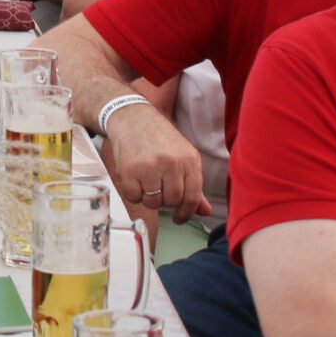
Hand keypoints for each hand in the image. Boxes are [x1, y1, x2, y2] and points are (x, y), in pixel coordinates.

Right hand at [102, 101, 213, 222]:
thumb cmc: (159, 139)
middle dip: (165, 201)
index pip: (193, 197)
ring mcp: (150, 166)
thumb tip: (205, 211)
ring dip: (149, 198)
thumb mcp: (183, 157)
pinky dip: (134, 193)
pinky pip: (134, 197)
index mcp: (189, 160)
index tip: (180, 218)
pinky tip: (135, 181)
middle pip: (172, 201)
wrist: (133, 118)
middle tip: (159, 190)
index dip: (187, 212)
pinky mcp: (130, 170)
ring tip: (147, 183)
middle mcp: (171, 163)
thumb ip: (194, 186)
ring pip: (153, 202)